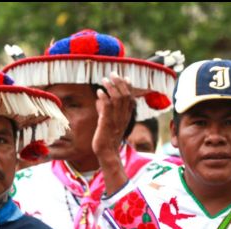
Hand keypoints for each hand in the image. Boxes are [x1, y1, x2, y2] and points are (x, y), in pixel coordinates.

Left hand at [92, 72, 134, 194]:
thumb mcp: (107, 121)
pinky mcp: (107, 123)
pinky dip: (104, 97)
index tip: (124, 77)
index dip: (128, 86)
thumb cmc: (106, 138)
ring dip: (111, 87)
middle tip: (112, 74)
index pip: (131, 98)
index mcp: (126, 116)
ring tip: (104, 79)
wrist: (106, 153)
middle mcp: (123, 116)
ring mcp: (116, 120)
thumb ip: (105, 110)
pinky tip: (99, 92)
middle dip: (119, 82)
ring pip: (118, 98)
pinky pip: (108, 107)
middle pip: (126, 95)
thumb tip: (100, 99)